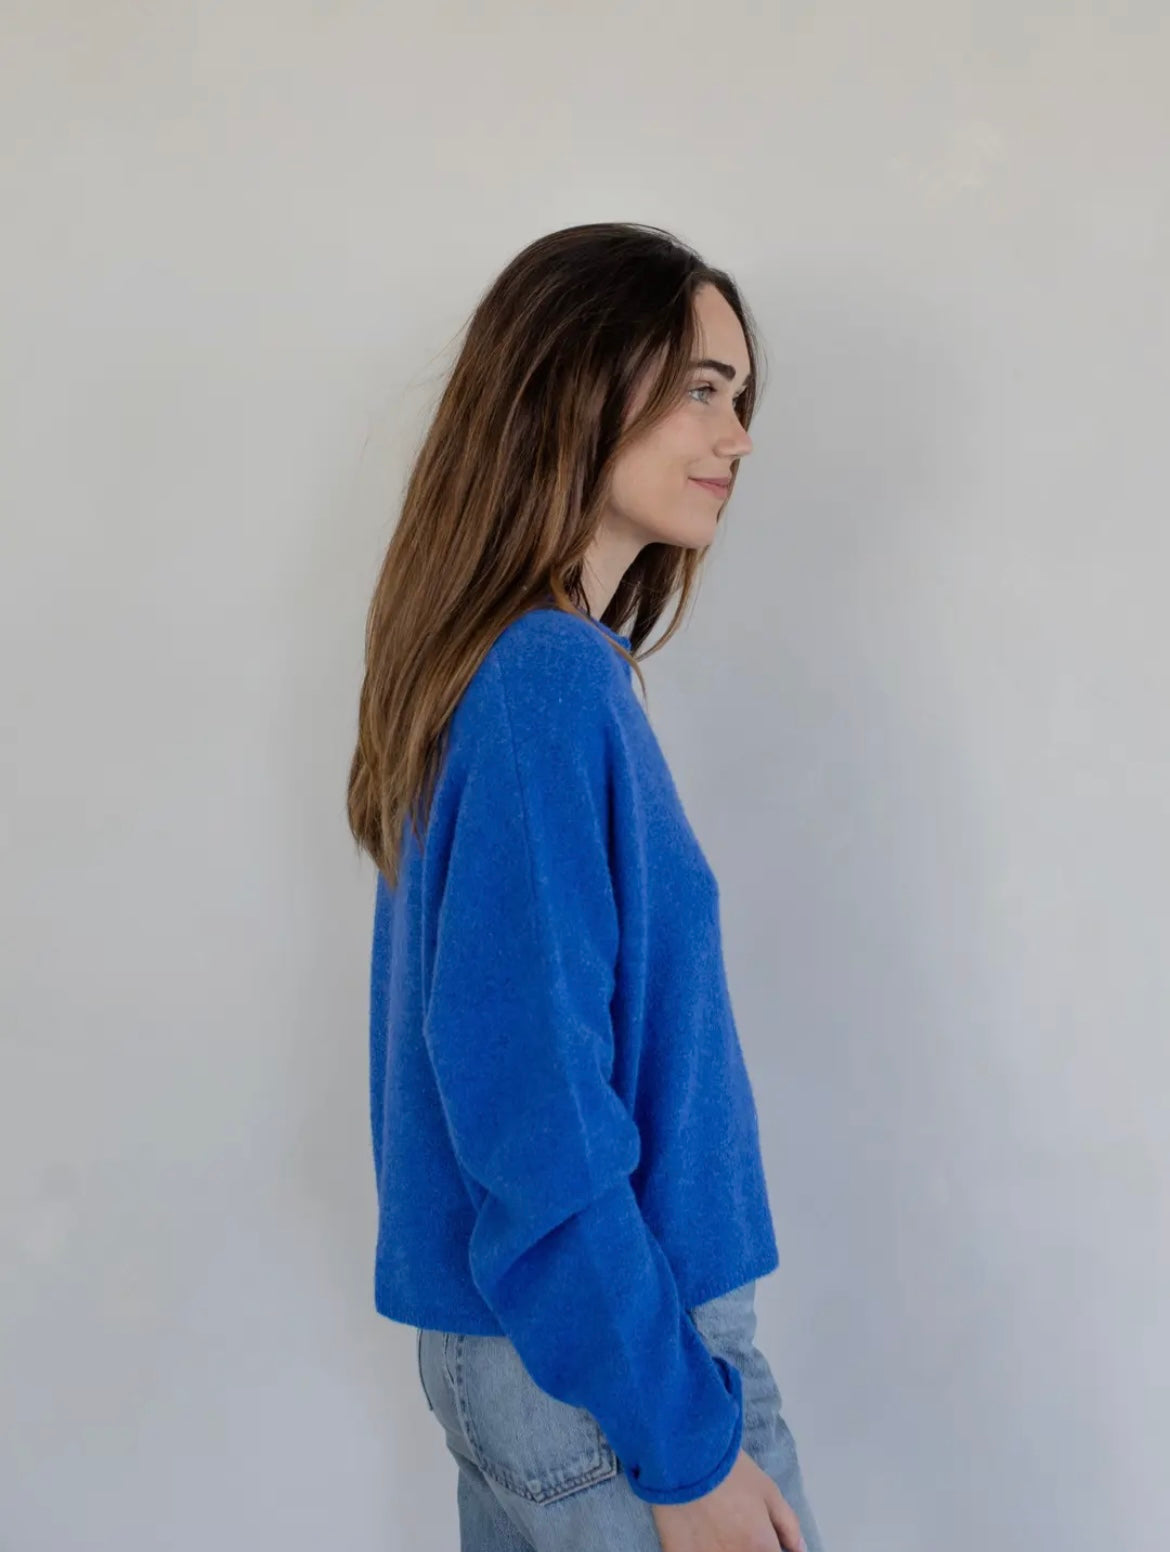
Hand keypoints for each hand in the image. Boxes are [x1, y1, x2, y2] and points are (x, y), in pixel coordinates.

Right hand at [649, 1447, 806, 1551]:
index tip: (764, 1539)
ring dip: (723, 1547)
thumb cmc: (728, 1469)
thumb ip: (787, 1524)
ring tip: (717, 1527)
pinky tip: (699, 1534)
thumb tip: (799, 1549)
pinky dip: (700, 1548)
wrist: (682, 1455)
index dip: (769, 1548)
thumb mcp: (767, 1489)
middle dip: (748, 1546)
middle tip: (738, 1525)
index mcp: (760, 1548)